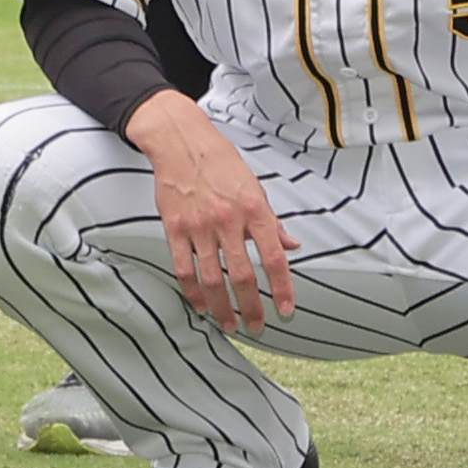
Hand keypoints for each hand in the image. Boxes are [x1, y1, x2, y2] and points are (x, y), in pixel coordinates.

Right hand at [130, 95, 291, 332]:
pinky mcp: (174, 227)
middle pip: (242, 275)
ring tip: (229, 325)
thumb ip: (272, 221)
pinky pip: (184, 267)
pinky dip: (193, 292)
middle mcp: (228, 220)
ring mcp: (199, 225)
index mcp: (253, 209)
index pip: (274, 258)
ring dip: (222, 307)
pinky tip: (201, 306)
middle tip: (256, 327)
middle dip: (251, 308)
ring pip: (212, 278)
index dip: (282, 289)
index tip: (286, 311)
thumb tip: (293, 246)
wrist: (180, 140)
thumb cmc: (221, 163)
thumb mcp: (255, 187)